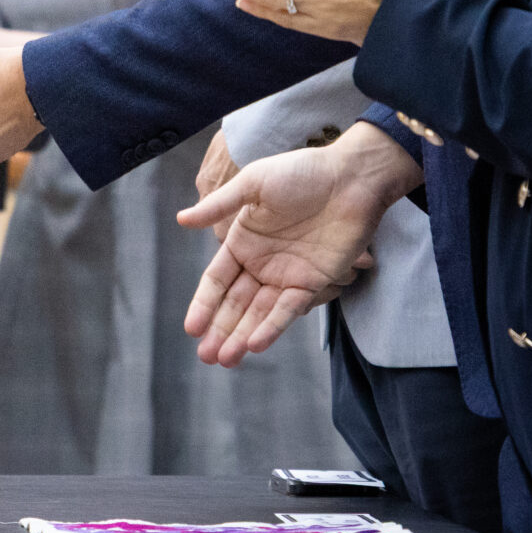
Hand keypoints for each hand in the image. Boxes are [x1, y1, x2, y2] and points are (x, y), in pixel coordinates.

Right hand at [175, 123, 416, 366]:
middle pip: (235, 304)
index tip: (190, 328)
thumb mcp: (253, 183)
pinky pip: (288, 310)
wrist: (350, 178)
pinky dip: (272, 327)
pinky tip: (255, 344)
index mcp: (242, 241)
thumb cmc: (301, 173)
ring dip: (241, 336)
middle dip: (219, 330)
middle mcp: (261, 263)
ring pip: (259, 314)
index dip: (203, 303)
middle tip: (205, 356)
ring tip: (225, 359)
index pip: (216, 280)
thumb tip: (180, 220)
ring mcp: (287, 275)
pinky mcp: (314, 282)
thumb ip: (219, 205)